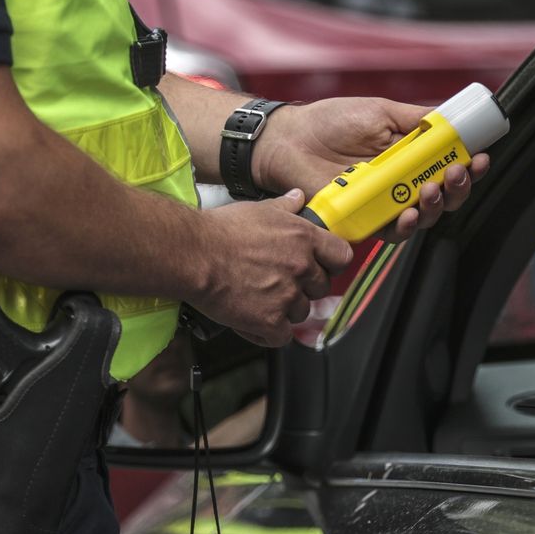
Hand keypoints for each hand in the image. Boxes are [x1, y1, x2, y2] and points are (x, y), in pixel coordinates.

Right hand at [192, 189, 352, 345]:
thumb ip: (286, 206)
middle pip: (321, 288)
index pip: (342, 256)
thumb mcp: (259, 209)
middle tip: (278, 283)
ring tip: (260, 299)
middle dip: (304, 288)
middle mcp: (301, 267)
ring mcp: (287, 295)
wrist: (192, 254)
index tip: (321, 267)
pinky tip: (252, 320)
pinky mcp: (269, 320)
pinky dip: (268, 332)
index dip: (331, 264)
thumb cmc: (221, 230)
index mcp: (304, 238)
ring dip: (285, 310)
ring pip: (301, 313)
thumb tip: (298, 197)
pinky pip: (281, 336)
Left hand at [254, 97, 489, 240]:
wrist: (291, 139)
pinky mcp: (365, 221)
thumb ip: (417, 120)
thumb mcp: (381, 112)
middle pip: (445, 196)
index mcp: (411, 156)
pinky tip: (410, 213)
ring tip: (433, 189)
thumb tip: (451, 121)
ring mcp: (385, 204)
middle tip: (457, 173)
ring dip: (437, 205)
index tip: (481, 157)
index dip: (470, 166)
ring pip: (425, 216)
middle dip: (459, 188)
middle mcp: (403, 183)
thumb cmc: (331, 122)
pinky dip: (406, 226)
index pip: (450, 166)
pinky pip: (393, 232)